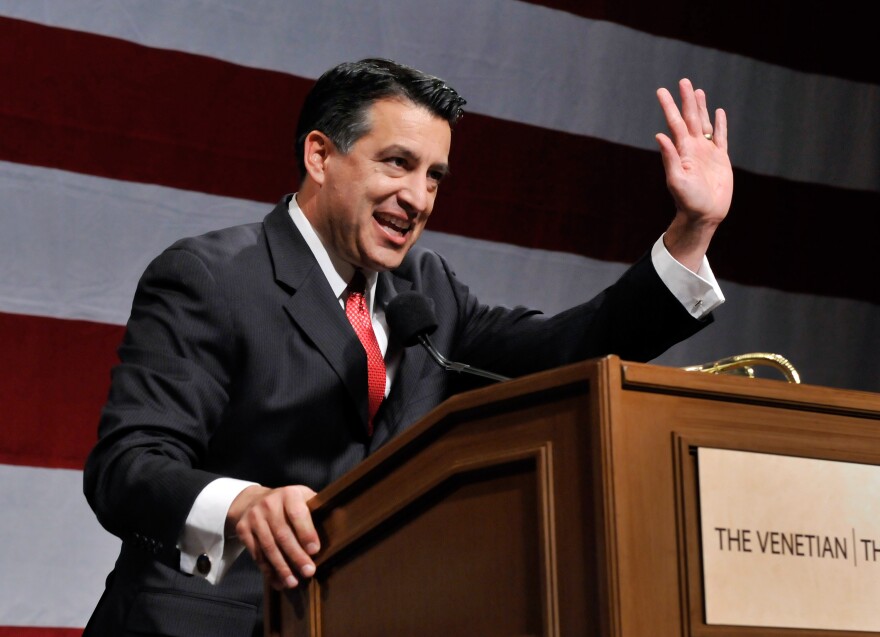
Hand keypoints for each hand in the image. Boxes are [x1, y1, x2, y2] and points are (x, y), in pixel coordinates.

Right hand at [228, 484, 319, 589]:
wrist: (252, 500)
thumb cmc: (287, 503)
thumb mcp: (302, 497)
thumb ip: (316, 507)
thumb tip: (340, 522)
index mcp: (289, 494)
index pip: (298, 514)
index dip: (306, 533)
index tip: (315, 551)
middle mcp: (269, 504)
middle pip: (283, 534)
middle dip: (296, 556)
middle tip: (309, 572)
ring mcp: (254, 517)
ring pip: (269, 547)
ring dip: (282, 568)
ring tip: (293, 582)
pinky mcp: (243, 530)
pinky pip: (257, 554)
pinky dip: (268, 570)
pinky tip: (278, 581)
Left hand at [655, 78, 732, 271]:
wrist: (704, 215)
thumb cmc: (688, 201)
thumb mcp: (676, 180)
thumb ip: (669, 158)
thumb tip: (660, 135)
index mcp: (682, 151)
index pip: (675, 123)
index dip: (669, 107)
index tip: (662, 91)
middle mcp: (693, 148)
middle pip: (691, 118)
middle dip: (686, 100)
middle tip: (683, 81)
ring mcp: (707, 152)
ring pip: (705, 124)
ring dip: (701, 107)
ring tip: (698, 91)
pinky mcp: (721, 159)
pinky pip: (721, 137)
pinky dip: (720, 124)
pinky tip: (718, 112)